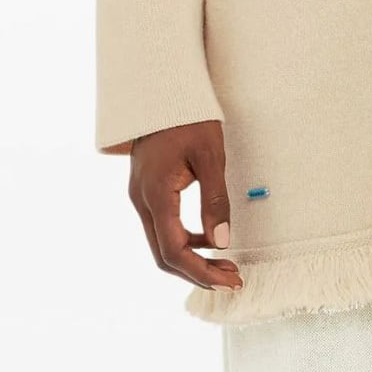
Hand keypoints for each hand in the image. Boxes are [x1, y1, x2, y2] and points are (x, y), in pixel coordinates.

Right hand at [129, 120, 242, 290]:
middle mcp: (141, 200)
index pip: (174, 250)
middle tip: (231, 278)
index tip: (229, 279)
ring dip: (191, 259)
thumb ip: (215, 198)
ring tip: (225, 263)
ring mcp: (140, 197)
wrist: (164, 92)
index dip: (201, 272)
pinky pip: (162, 227)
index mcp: (156, 194)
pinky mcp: (146, 191)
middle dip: (198, 272)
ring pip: (161, 243)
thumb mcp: (210, 155)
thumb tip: (223, 241)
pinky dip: (184, 240)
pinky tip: (208, 237)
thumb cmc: (190, 118)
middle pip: (164, 254)